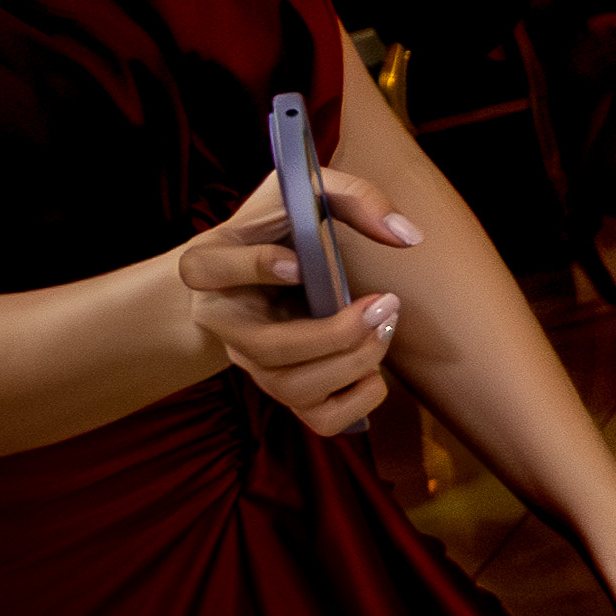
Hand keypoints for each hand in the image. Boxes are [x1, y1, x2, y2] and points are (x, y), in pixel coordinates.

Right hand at [171, 165, 424, 438]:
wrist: (257, 273)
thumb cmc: (282, 229)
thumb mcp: (308, 195)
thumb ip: (355, 198)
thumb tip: (407, 235)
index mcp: (210, 264)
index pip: (208, 269)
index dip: (253, 268)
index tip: (301, 261)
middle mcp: (224, 322)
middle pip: (265, 350)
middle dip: (332, 334)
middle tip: (384, 303)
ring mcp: (252, 362)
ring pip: (291, 388)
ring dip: (351, 363)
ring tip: (386, 327)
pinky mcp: (285, 389)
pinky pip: (318, 420)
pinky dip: (357, 403)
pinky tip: (376, 370)